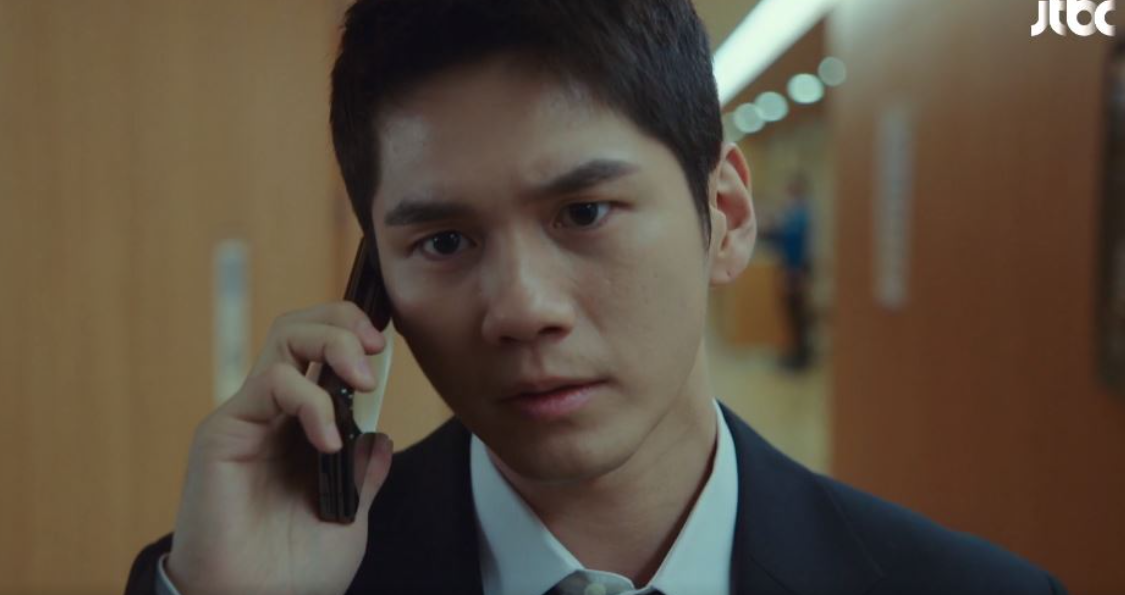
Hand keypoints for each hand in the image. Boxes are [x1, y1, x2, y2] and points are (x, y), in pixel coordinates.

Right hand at [164, 302, 393, 594]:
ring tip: (364, 382)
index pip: (324, 353)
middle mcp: (275, 413)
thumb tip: (381, 437)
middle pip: (302, 327)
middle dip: (346, 323)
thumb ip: (363, 474)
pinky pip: (271, 384)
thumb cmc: (294, 573)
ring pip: (286, 338)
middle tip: (378, 349)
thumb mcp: (348, 517)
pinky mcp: (224, 432)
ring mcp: (250, 417)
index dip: (356, 335)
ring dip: (334, 344)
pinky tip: (328, 441)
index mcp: (304, 427)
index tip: (389, 346)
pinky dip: (310, 400)